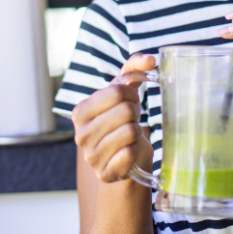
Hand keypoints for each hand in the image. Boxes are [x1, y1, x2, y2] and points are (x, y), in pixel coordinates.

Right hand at [71, 53, 155, 182]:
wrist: (124, 159)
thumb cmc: (122, 120)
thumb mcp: (123, 92)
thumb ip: (134, 68)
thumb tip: (151, 59)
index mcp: (80, 111)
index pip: (116, 92)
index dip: (131, 95)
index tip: (130, 103)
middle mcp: (80, 134)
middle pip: (125, 111)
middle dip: (135, 113)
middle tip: (131, 120)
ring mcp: (91, 156)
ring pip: (130, 132)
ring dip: (137, 132)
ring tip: (130, 136)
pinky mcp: (105, 173)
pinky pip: (131, 154)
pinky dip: (136, 151)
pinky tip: (129, 152)